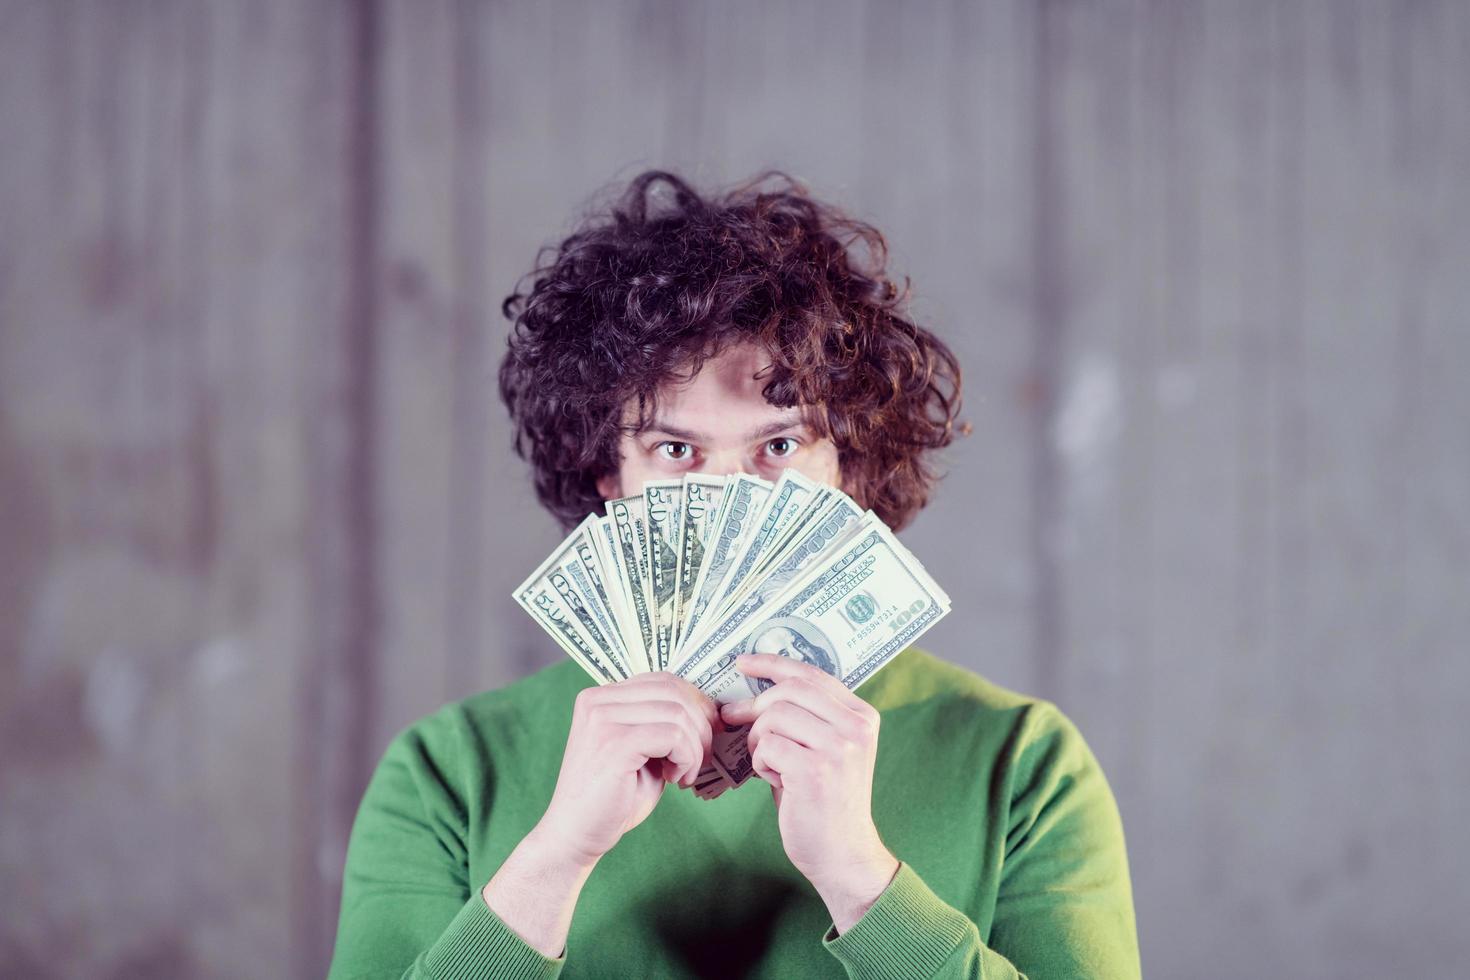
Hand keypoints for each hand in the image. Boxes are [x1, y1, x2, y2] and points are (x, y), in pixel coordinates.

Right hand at [539, 671, 718, 863]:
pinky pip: (672, 736)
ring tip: (684, 774)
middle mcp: (598, 700)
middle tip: (703, 758)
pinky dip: (687, 758)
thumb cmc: (614, 797)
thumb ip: (661, 724)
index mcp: (601, 697)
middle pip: (673, 691)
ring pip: (677, 713)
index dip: (694, 704)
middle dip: (701, 724)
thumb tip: (709, 709)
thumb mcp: (642, 750)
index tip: (706, 733)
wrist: (575, 836)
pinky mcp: (614, 744)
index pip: (663, 680)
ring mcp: (603, 720)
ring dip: (694, 747)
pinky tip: (676, 779)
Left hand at [719, 653, 899, 932]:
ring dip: (759, 741)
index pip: (812, 674)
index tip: (743, 662)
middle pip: (788, 692)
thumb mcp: (827, 749)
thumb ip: (806, 717)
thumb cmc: (824, 801)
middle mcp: (855, 728)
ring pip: (773, 718)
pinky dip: (761, 763)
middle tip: (733, 718)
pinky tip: (775, 781)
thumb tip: (754, 687)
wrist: (842, 854)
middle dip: (755, 705)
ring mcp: (838, 749)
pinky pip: (767, 747)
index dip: (773, 663)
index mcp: (862, 717)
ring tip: (771, 765)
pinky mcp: (815, 771)